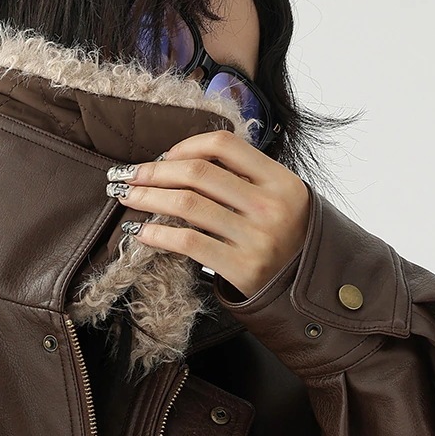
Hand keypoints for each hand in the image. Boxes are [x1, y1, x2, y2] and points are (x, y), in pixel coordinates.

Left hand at [106, 129, 309, 299]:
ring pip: (188, 204)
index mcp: (281, 180)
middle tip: (127, 174)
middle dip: (154, 171)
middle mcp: (270, 206)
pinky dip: (158, 234)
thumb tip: (181, 161)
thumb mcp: (280, 199)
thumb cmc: (286, 239)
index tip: (162, 156)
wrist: (308, 289)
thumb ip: (245, 177)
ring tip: (126, 197)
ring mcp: (256, 238)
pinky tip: (141, 231)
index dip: (186, 146)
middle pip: (198, 173)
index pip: (224, 146)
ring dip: (148, 197)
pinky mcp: (241, 268)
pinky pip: (189, 243)